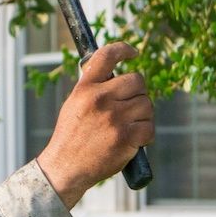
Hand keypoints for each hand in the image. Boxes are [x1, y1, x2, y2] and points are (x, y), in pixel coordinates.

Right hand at [35, 43, 154, 208]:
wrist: (66, 167)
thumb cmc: (71, 136)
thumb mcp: (74, 104)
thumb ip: (93, 88)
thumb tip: (117, 76)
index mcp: (85, 88)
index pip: (106, 56)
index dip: (123, 49)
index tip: (133, 52)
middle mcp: (100, 99)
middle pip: (137, 81)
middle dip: (138, 93)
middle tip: (130, 106)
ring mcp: (114, 118)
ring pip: (146, 104)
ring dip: (143, 115)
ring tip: (129, 126)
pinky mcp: (126, 138)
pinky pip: (149, 127)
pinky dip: (146, 134)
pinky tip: (134, 140)